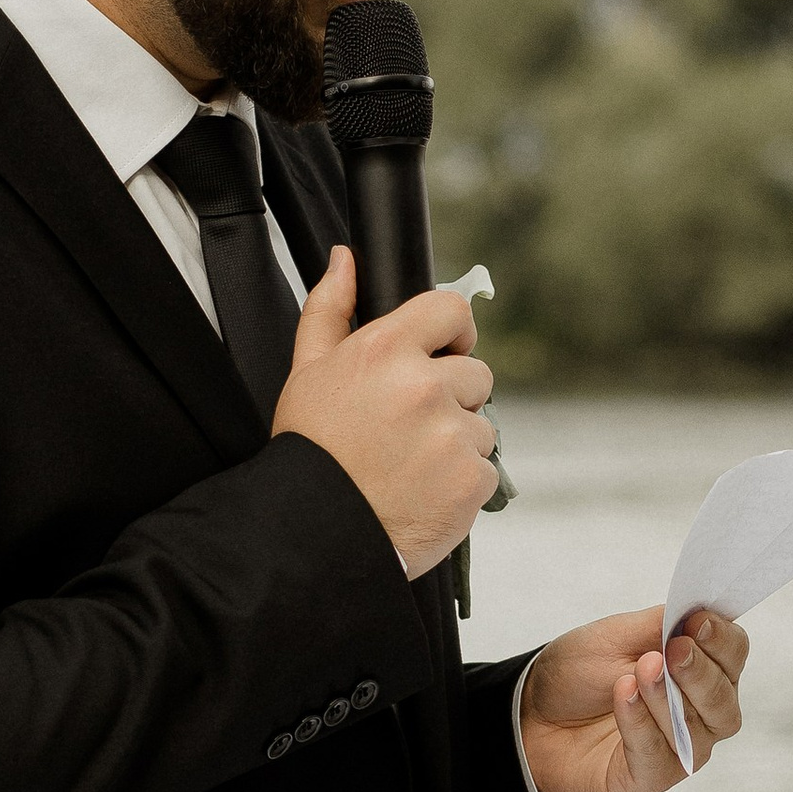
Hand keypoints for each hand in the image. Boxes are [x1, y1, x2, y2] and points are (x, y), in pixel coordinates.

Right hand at [272, 249, 496, 578]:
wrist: (313, 531)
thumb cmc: (311, 450)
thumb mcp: (307, 371)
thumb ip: (330, 308)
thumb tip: (345, 260)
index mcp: (386, 349)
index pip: (451, 310)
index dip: (452, 332)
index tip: (443, 352)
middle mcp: (425, 386)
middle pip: (475, 373)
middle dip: (451, 397)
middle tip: (407, 428)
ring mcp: (453, 434)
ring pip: (482, 425)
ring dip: (456, 442)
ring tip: (409, 465)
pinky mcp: (472, 479)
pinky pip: (485, 470)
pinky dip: (461, 482)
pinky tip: (422, 491)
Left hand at [520, 607, 749, 791]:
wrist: (534, 717)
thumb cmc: (580, 675)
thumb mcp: (614, 636)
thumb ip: (658, 624)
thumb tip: (698, 609)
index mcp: (700, 668)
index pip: (733, 654)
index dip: (722, 639)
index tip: (698, 621)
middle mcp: (701, 712)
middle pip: (724, 698)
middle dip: (702, 672)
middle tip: (674, 649)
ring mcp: (680, 748)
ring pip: (696, 729)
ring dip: (668, 697)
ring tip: (640, 671)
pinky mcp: (651, 777)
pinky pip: (658, 754)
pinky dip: (641, 722)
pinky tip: (623, 695)